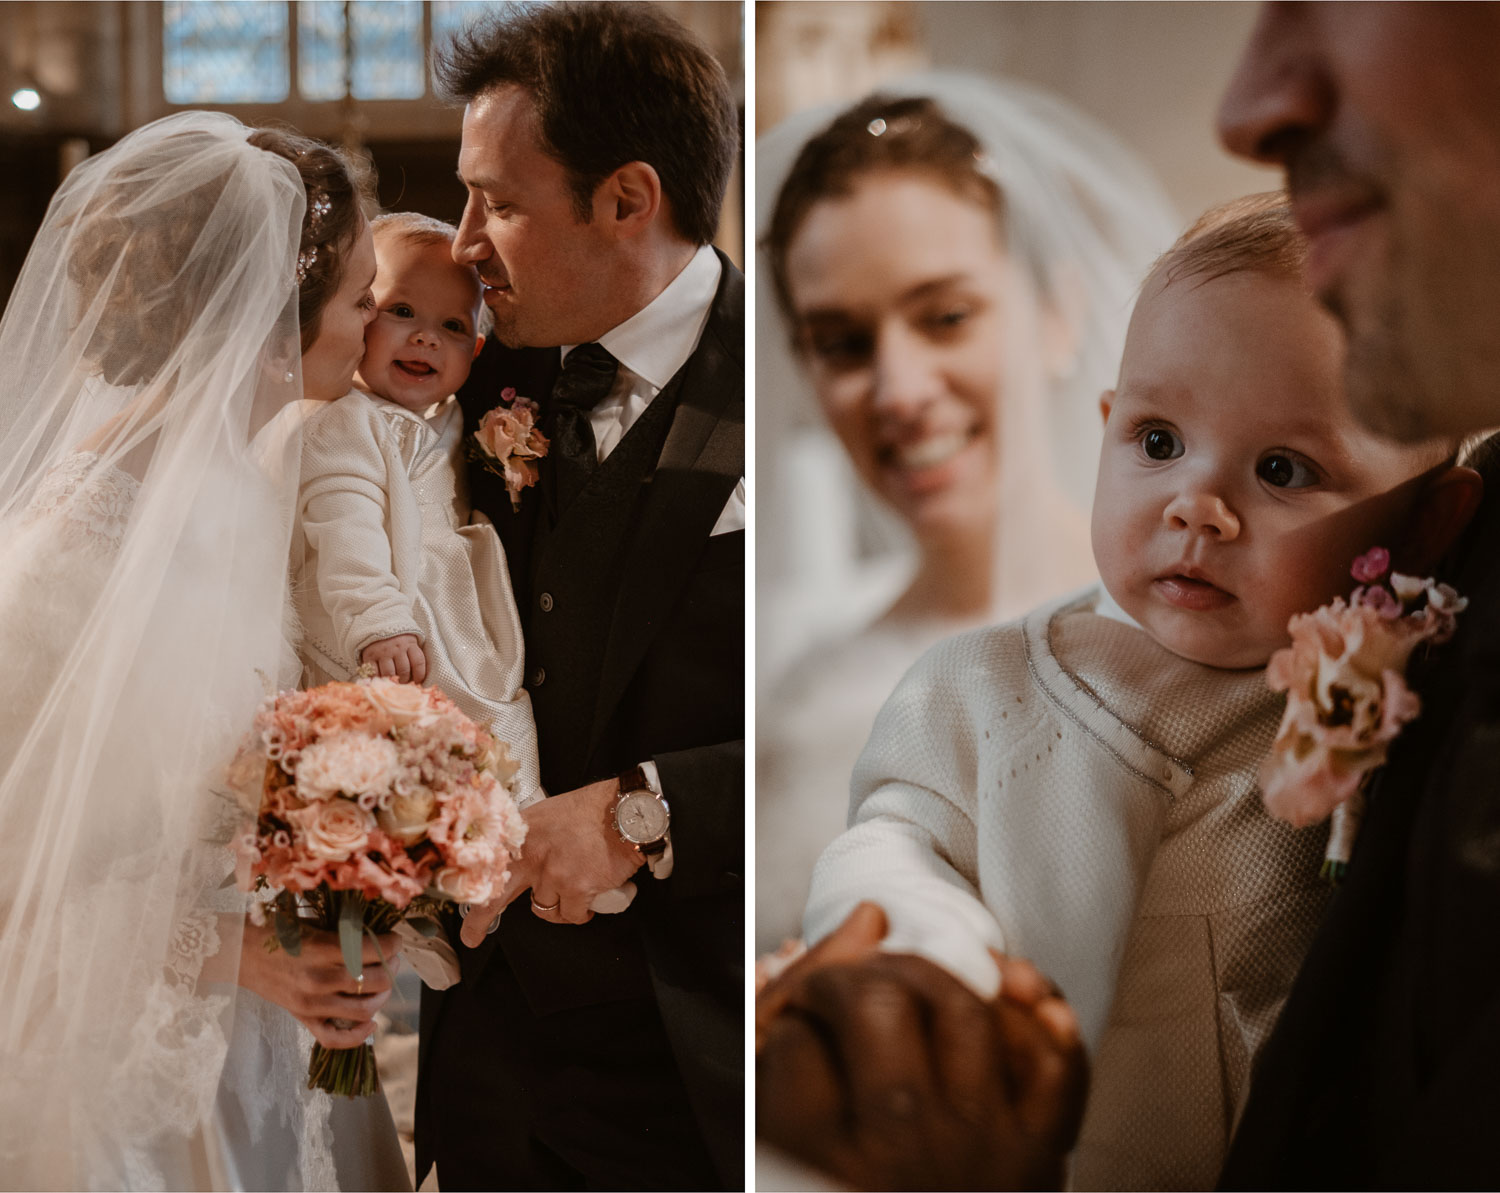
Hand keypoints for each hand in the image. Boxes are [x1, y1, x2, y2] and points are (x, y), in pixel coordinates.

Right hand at [236, 917, 401, 1048]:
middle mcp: (320, 978)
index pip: (375, 949)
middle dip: (391, 967)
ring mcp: (312, 1003)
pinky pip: (335, 1038)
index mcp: (324, 948)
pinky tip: (371, 1022)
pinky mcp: (303, 1019)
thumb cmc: (278, 932)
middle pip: (376, 980)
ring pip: (365, 1009)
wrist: (241, 953)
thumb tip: (381, 936)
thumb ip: (344, 932)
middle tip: (391, 958)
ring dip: (382, 996)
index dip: (393, 944)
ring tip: (383, 983)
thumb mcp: (314, 923)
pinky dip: (358, 1035)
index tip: (395, 939)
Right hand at [360, 633, 426, 683]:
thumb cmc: (397, 637)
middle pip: (404, 671)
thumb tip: (417, 677)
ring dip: (392, 682)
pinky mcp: (369, 656)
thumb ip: (414, 654)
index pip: (418, 662)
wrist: (377, 623)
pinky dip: (377, 679)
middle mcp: (396, 647)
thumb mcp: (409, 641)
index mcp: (409, 643)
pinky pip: (374, 673)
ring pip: (389, 674)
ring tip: (393, 682)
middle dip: (405, 681)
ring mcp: (382, 652)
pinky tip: (380, 680)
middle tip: (403, 682)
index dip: (420, 675)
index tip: (418, 681)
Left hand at [460, 778, 641, 941]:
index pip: (488, 863)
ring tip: (575, 891)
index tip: (463, 902)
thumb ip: (532, 838)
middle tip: (472, 936)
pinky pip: (572, 915)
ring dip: (559, 906)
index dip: (474, 884)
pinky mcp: (576, 888)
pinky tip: (590, 901)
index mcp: (521, 832)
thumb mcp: (550, 814)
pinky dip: (581, 912)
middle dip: (479, 920)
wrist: (628, 811)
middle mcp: (530, 854)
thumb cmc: (595, 809)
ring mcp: (552, 873)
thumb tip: (524, 857)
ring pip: (545, 908)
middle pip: (496, 894)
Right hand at [756, 904, 1087, 1190]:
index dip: (790, 1009)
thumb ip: (802, 1021)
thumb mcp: (784, 1136)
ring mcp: (977, 1150)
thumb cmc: (847, 1187)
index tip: (798, 1021)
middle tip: (851, 989)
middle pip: (876, 1007)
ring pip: (964, 1013)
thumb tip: (867, 917)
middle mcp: (901, 1153)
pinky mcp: (1038, 1154)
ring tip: (916, 989)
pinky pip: (1054, 1065)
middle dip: (856, 977)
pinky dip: (1043, 1022)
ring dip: (939, 979)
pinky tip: (1012, 1001)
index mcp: (821, 1161)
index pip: (792, 1039)